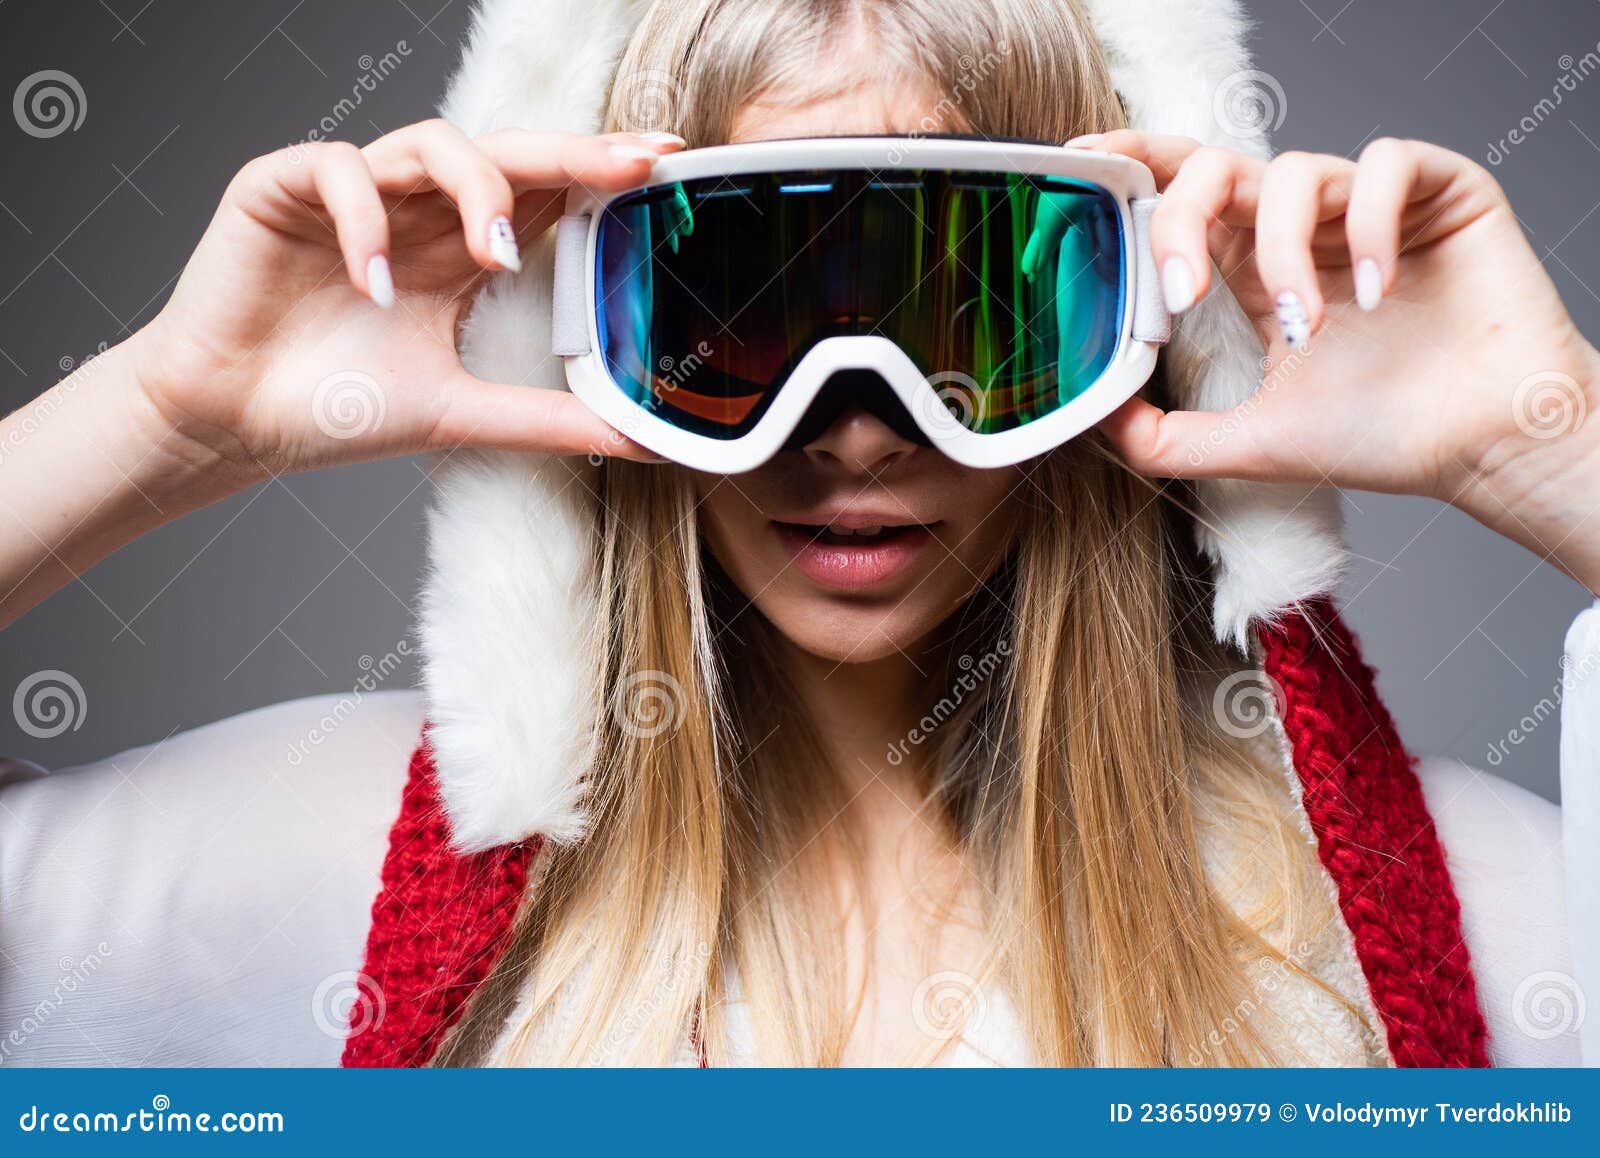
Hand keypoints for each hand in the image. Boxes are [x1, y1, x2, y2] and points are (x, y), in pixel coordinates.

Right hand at [130, 121, 680, 483]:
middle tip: (630, 162)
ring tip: (494, 254)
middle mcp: (413, 214)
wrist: (232, 428)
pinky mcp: (281, 189)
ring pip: (430, 141)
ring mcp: (351, 196)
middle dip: (571, 151)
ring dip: (475, 187)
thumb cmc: (334, 410)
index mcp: (456, 253)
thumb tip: (642, 442)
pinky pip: (337, 169)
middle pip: (503, 154)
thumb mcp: (462, 414)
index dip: (597, 171)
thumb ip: (549, 420)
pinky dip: (366, 220)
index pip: (539, 194)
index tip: (665, 166)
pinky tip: (375, 285)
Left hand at [1081, 131, 1599, 590]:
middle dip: (1183, 217)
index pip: (1182, 194)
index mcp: (1254, 268)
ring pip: (1293, 171)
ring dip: (1281, 253)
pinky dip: (1366, 224)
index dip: (1134, 167)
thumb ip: (1167, 437)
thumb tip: (1096, 418)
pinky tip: (1376, 289)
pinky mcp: (1439, 192)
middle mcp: (1304, 227)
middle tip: (1182, 293)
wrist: (1483, 449)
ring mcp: (1368, 206)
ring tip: (1308, 329)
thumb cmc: (1385, 437)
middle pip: (1216, 166)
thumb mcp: (1251, 442)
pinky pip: (1385, 164)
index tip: (1086, 169)